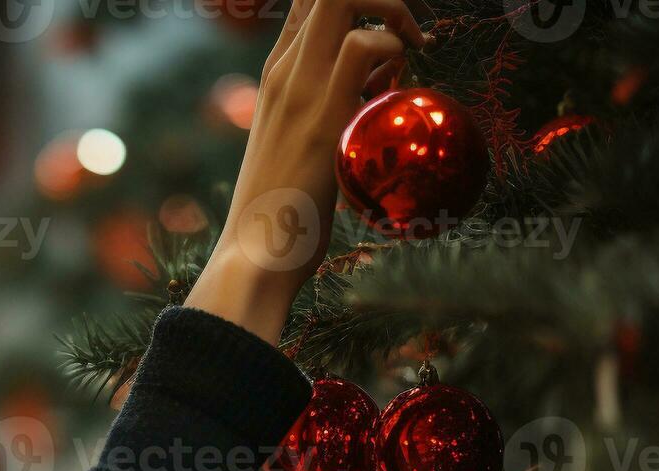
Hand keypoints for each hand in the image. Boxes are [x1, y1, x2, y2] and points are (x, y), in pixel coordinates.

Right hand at [185, 0, 426, 342]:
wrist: (254, 256)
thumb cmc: (278, 214)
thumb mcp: (295, 146)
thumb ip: (321, 114)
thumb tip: (367, 103)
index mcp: (275, 74)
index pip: (307, 1)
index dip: (353, 1)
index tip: (385, 32)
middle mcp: (283, 69)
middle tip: (404, 33)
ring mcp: (300, 87)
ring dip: (389, 14)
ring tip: (402, 63)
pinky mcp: (324, 114)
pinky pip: (364, 44)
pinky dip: (393, 52)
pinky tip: (393, 91)